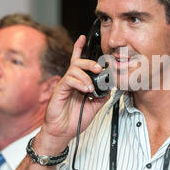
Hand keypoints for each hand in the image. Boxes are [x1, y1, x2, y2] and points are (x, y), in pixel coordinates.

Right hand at [36, 35, 109, 153]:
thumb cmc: (75, 120)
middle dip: (90, 63)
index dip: (79, 48)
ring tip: (91, 87)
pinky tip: (85, 90)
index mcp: (79, 83)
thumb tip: (110, 87)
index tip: (82, 37)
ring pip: (74, 69)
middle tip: (99, 69)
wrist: (63, 132)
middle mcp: (71, 81)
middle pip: (78, 62)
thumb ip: (102, 95)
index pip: (78, 62)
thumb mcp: (94, 106)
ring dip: (86, 76)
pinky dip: (79, 82)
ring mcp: (64, 85)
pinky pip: (68, 79)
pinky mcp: (59, 91)